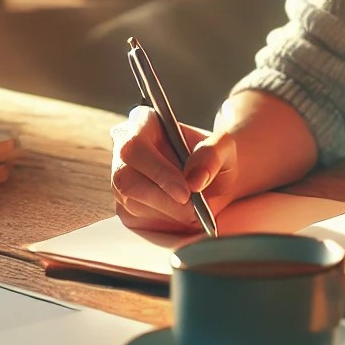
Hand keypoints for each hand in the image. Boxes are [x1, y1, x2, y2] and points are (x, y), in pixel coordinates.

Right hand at [110, 106, 238, 231]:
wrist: (213, 177)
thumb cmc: (213, 157)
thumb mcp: (223, 147)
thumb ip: (211, 156)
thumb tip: (194, 180)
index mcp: (143, 122)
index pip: (135, 146)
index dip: (158, 171)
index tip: (186, 193)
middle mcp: (124, 149)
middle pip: (127, 179)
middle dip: (163, 200)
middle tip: (194, 211)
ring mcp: (121, 178)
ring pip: (131, 203)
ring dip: (166, 213)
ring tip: (195, 211)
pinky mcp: (123, 204)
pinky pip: (135, 219)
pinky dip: (163, 222)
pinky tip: (183, 215)